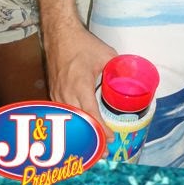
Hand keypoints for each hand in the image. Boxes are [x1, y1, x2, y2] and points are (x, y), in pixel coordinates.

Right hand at [44, 23, 117, 142]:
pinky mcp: (53, 93)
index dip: (101, 129)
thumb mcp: (106, 54)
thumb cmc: (82, 44)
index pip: (91, 114)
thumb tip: (130, 77)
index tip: (111, 138)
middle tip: (104, 150)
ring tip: (93, 144)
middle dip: (92, 138)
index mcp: (80, 86)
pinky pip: (63, 114)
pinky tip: (79, 129)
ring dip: (81, 133)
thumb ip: (118, 68)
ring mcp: (57, 95)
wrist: (59, 34)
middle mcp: (66, 94)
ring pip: (69, 121)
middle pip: (79, 123)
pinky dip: (72, 124)